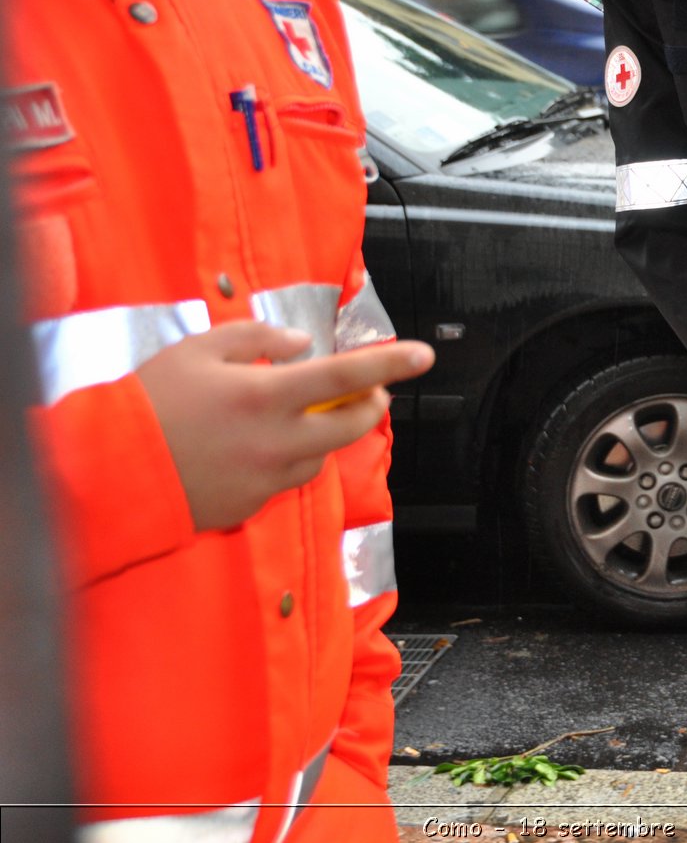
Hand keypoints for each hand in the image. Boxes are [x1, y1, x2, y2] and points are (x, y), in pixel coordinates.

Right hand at [137, 322, 434, 531]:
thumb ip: (256, 337)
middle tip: (367, 393)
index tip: (424, 356)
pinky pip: (285, 480)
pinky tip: (253, 447)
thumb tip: (301, 346)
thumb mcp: (198, 349)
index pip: (346, 376)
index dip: (390, 365)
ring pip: (321, 456)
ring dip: (323, 434)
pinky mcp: (251, 505)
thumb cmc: (147, 402)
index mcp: (267, 396)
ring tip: (295, 415)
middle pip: (351, 426)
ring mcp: (266, 478)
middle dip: (369, 406)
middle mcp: (277, 441)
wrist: (105, 472)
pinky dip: (286, 459)